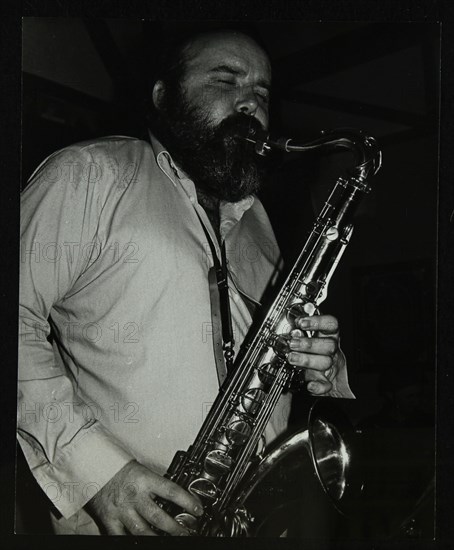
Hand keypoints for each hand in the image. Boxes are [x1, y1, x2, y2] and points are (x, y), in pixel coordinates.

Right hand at [85, 460, 202, 535]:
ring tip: (170, 540)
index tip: (198, 509)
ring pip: (143, 530)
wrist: (91, 464)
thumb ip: (154, 484)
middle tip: (188, 531)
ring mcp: (121, 509)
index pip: (171, 491)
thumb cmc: (116, 465)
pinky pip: (122, 536)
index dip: (187, 501)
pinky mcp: (109, 519)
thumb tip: (172, 496)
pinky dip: (132, 540)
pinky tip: (144, 542)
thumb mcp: (140, 469)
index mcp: (144, 479)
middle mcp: (134, 495)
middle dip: (175, 527)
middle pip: (158, 517)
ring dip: (158, 538)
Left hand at [286, 314, 344, 394]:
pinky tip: (310, 385)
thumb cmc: (311, 353)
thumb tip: (287, 326)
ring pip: (325, 362)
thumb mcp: (306, 338)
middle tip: (293, 344)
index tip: (301, 323)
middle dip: (309, 344)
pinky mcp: (327, 383)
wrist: (326, 378)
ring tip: (292, 358)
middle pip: (329, 345)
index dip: (318, 322)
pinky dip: (319, 386)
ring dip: (308, 359)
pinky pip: (326, 385)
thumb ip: (299, 332)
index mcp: (327, 336)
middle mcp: (330, 350)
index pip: (330, 324)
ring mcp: (329, 367)